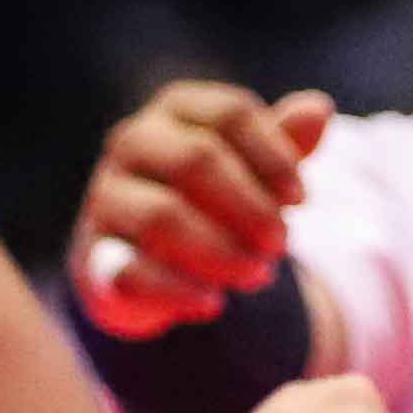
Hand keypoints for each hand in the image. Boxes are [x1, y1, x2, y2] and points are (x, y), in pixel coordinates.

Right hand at [78, 83, 338, 331]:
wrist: (145, 254)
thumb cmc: (212, 197)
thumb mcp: (251, 167)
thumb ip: (284, 142)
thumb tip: (319, 108)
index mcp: (176, 108)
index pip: (230, 114)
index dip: (274, 156)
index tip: (302, 199)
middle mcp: (133, 142)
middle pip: (196, 159)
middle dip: (251, 206)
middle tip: (283, 244)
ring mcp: (106, 197)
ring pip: (163, 215)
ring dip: (221, 250)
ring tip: (258, 275)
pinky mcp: (93, 254)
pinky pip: (132, 270)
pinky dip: (180, 290)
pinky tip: (214, 303)